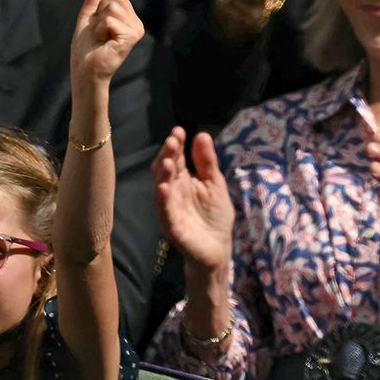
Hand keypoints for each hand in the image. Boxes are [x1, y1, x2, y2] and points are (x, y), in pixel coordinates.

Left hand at [70, 0, 143, 87]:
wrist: (85, 70)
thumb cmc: (86, 47)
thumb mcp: (88, 15)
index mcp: (128, 16)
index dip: (99, 6)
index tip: (98, 25)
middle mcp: (136, 22)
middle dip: (100, 12)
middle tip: (100, 32)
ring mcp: (136, 29)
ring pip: (113, 6)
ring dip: (99, 22)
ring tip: (102, 38)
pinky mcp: (132, 37)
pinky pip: (110, 19)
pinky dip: (100, 29)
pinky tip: (104, 42)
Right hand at [152, 127, 234, 273]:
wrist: (218, 248)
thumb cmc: (215, 215)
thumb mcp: (215, 184)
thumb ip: (207, 162)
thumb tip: (202, 134)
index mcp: (182, 179)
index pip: (176, 158)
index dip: (176, 145)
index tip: (179, 131)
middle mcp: (172, 192)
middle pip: (164, 170)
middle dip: (167, 155)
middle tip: (172, 141)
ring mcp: (170, 209)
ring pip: (161, 189)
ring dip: (163, 175)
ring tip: (168, 161)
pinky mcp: (172, 228)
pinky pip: (165, 213)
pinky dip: (163, 201)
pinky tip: (163, 188)